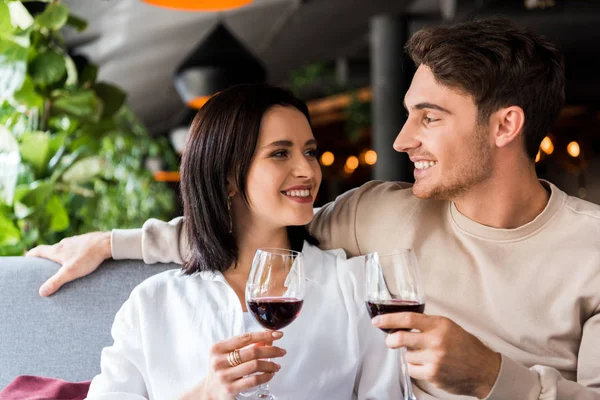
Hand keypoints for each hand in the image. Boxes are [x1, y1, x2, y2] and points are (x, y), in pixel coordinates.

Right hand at [26, 231, 111, 296]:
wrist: (107, 243)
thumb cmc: (88, 257)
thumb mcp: (70, 272)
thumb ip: (56, 282)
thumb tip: (41, 292)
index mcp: (57, 250)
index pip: (39, 250)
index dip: (31, 255)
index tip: (26, 258)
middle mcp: (64, 243)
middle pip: (50, 249)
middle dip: (46, 257)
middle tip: (43, 265)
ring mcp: (75, 241)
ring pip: (64, 248)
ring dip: (60, 255)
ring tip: (60, 264)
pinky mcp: (86, 241)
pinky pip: (75, 247)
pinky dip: (72, 253)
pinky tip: (78, 258)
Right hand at [181, 331, 285, 399]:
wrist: (210, 391)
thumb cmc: (222, 369)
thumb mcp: (228, 354)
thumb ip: (247, 345)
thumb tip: (268, 338)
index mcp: (218, 348)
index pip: (246, 338)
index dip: (264, 335)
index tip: (277, 334)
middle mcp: (219, 361)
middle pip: (253, 351)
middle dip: (272, 351)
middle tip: (281, 352)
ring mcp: (224, 375)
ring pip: (255, 365)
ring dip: (270, 365)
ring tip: (276, 365)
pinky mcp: (230, 389)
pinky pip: (254, 380)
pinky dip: (266, 376)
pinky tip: (270, 374)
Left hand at [373, 313, 500, 398]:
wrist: (484, 369)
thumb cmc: (465, 346)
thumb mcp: (448, 327)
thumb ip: (427, 325)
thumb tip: (401, 324)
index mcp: (440, 325)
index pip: (408, 318)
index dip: (389, 319)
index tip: (377, 321)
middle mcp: (436, 340)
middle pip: (401, 338)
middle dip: (391, 340)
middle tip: (390, 341)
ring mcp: (434, 359)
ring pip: (407, 356)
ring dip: (411, 355)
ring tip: (425, 355)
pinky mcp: (433, 374)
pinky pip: (412, 370)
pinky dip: (415, 368)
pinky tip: (427, 365)